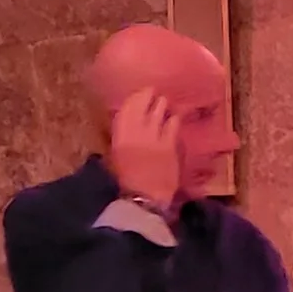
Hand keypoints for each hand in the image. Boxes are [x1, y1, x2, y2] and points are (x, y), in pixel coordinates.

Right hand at [106, 88, 180, 207]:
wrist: (144, 198)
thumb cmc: (127, 182)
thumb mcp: (117, 157)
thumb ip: (123, 138)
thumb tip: (128, 126)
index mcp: (119, 136)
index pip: (127, 108)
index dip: (135, 98)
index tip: (141, 93)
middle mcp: (135, 132)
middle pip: (143, 105)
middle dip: (149, 96)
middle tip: (154, 93)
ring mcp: (154, 137)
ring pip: (159, 111)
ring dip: (163, 105)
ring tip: (165, 103)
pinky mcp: (169, 145)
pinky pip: (173, 124)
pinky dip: (174, 119)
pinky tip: (176, 118)